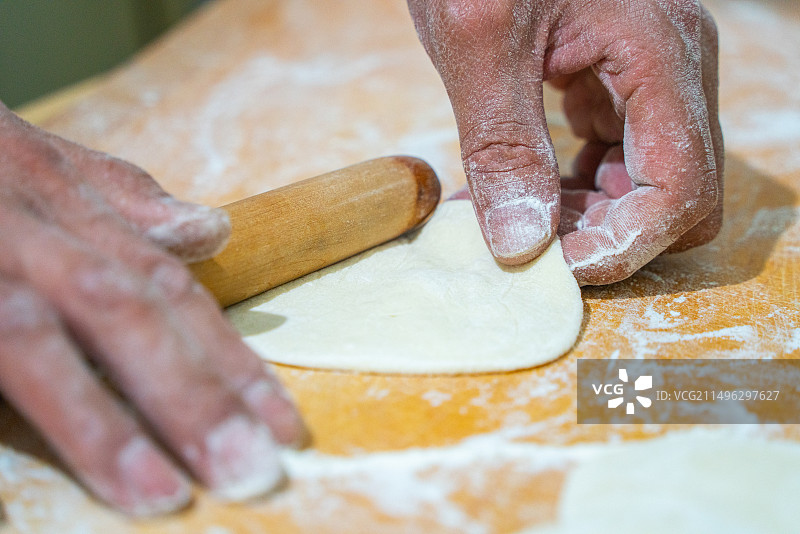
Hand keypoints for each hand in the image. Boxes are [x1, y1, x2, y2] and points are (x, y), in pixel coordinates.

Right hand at [0, 104, 306, 515]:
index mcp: (68, 205)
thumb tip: (211, 230)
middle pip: (125, 315)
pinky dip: (1, 420)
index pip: (171, 290)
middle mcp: (30, 235)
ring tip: (161, 494)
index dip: (232, 360)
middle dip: (191, 396)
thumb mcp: (40, 162)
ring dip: (100, 423)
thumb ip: (123, 201)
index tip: (284, 426)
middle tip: (249, 471)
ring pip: (36, 341)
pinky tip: (5, 506)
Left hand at [408, 0, 722, 283]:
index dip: (623, 244)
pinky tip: (519, 186)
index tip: (551, 266)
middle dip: (611, 234)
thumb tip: (521, 245)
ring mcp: (649, 71)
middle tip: (529, 241)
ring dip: (590, 216)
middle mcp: (674, 66)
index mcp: (660, 54)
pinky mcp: (616, 73)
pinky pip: (616, 152)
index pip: (679, 187)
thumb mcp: (478, 38)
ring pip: (649, 180)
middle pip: (680, 195)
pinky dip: (574, 185)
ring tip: (513, 217)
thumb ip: (502, 143)